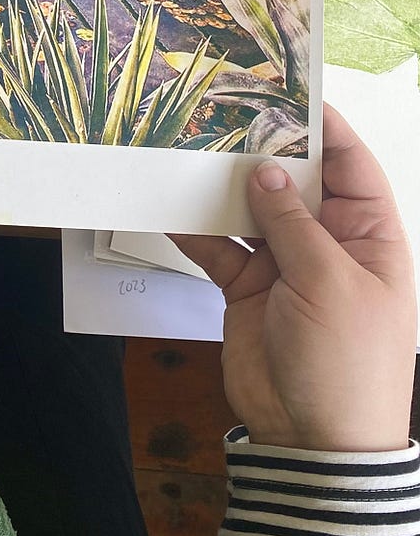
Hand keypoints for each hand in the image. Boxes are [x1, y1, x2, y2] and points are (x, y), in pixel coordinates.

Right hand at [175, 106, 416, 452]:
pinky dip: (192, 230)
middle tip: (220, 112)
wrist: (313, 444)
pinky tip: (166, 206)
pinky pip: (217, 248)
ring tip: (185, 150)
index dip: (325, 129)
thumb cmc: (345, 364)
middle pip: (295, 183)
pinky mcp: (247, 290)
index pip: (352, 168)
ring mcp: (286, 268)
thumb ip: (293, 224)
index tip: (288, 91)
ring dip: (221, 187)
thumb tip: (266, 172)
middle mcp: (329, 246)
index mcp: (370, 239)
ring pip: (250, 211)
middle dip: (262, 151)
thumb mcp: (329, 284)